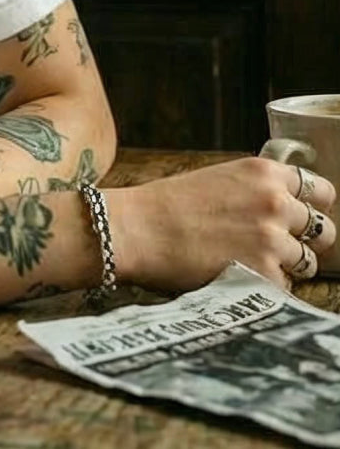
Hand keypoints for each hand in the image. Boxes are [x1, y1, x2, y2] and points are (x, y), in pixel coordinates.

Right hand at [108, 156, 336, 291]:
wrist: (138, 228)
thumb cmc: (170, 204)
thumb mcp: (220, 178)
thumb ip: (257, 189)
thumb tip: (285, 207)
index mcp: (264, 172)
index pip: (321, 190)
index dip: (313, 206)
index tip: (303, 217)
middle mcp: (275, 202)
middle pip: (324, 230)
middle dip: (306, 241)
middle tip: (278, 246)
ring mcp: (272, 239)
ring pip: (307, 263)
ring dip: (285, 266)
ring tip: (250, 263)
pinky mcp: (264, 274)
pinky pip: (284, 288)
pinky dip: (265, 287)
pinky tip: (237, 277)